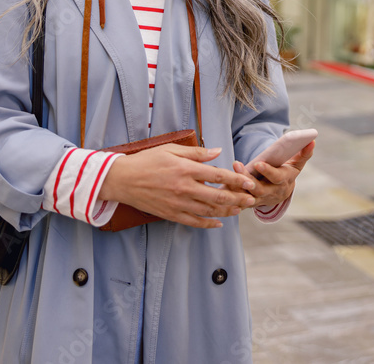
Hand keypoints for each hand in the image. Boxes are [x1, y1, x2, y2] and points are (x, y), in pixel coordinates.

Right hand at [99, 146, 255, 228]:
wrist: (122, 180)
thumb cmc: (147, 161)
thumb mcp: (171, 150)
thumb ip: (197, 153)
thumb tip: (218, 152)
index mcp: (186, 170)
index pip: (218, 176)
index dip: (236, 180)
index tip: (249, 182)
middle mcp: (184, 188)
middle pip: (218, 196)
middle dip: (238, 198)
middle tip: (251, 199)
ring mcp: (178, 203)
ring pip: (208, 210)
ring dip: (227, 211)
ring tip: (239, 210)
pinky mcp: (170, 214)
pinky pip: (193, 221)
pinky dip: (208, 223)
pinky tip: (218, 222)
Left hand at [233, 140, 314, 209]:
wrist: (281, 193)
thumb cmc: (287, 172)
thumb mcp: (297, 164)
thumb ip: (304, 153)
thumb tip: (312, 140)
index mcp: (284, 181)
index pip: (276, 177)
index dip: (268, 172)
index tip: (259, 163)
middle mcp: (272, 192)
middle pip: (258, 188)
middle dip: (247, 178)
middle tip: (237, 165)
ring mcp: (260, 199)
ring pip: (246, 195)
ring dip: (236, 186)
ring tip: (227, 173)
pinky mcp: (249, 203)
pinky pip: (238, 200)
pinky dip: (230, 194)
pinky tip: (221, 186)